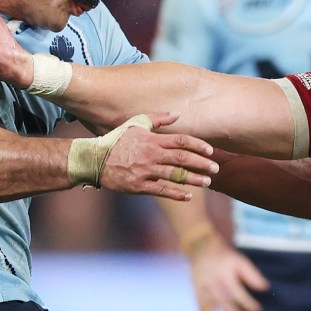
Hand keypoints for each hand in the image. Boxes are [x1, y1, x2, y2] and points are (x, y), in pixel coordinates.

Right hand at [98, 112, 218, 199]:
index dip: (198, 146)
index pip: (181, 141)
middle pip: (182, 158)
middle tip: (216, 168)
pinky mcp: (139, 185)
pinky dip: (176, 193)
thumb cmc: (116, 140)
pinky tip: (188, 196)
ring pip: (175, 175)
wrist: (94, 159)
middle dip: (201, 163)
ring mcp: (145, 171)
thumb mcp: (135, 124)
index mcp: (152, 139)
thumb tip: (177, 115)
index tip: (211, 151)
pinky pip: (161, 190)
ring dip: (193, 179)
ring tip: (207, 182)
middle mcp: (151, 154)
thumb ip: (157, 119)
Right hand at [189, 236, 268, 310]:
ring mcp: (202, 291)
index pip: (237, 293)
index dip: (248, 304)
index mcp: (224, 274)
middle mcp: (212, 284)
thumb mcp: (240, 261)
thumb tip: (265, 288)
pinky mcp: (197, 296)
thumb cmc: (226, 258)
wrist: (202, 250)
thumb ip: (252, 275)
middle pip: (224, 304)